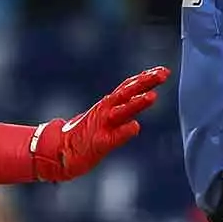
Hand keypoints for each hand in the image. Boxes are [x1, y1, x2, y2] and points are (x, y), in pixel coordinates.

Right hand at [31, 66, 169, 181]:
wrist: (58, 152)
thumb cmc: (85, 137)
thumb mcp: (106, 120)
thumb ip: (123, 110)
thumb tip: (144, 100)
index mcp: (107, 105)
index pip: (128, 87)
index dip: (145, 78)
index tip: (162, 70)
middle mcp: (105, 111)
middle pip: (127, 92)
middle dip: (146, 82)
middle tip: (164, 73)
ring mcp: (102, 126)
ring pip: (121, 112)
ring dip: (136, 104)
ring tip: (152, 96)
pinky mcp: (99, 143)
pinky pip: (113, 137)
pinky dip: (124, 132)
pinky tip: (135, 127)